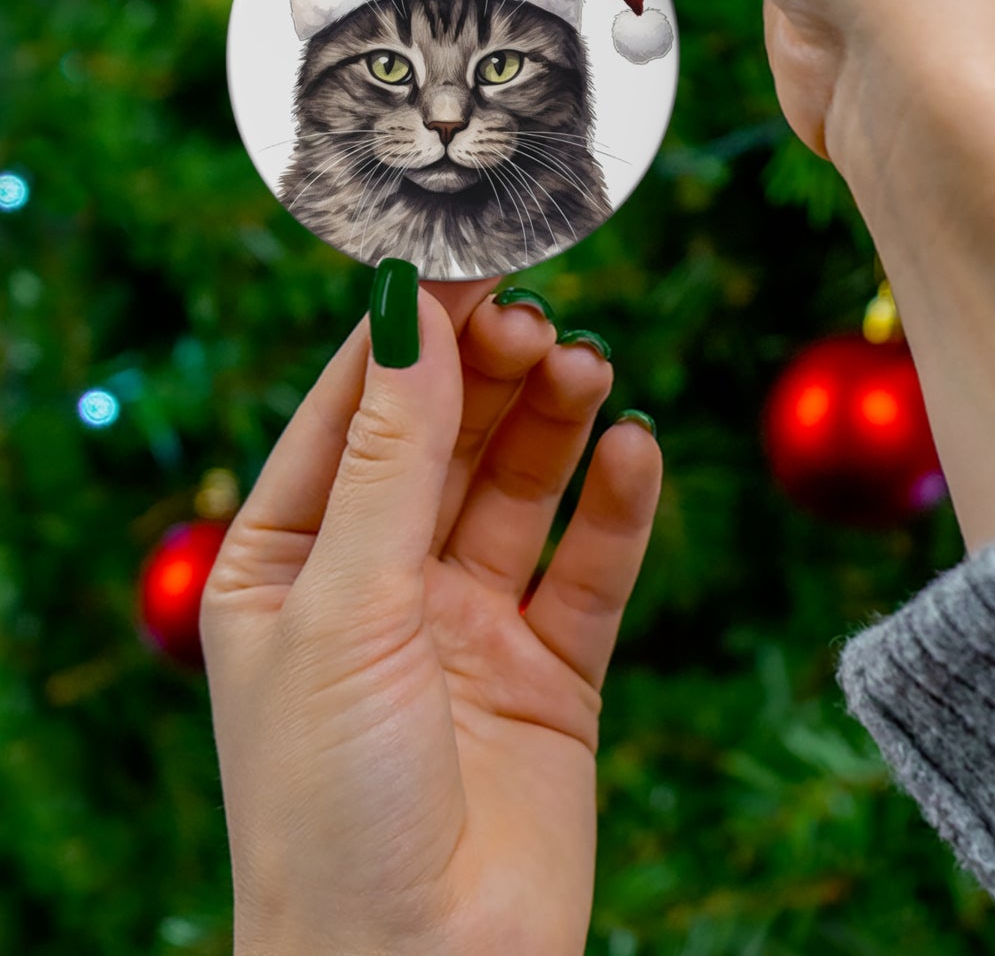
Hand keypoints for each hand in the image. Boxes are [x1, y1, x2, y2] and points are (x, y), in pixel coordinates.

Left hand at [201, 276, 661, 955]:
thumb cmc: (331, 804)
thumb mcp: (346, 606)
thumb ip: (391, 458)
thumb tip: (410, 314)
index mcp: (290, 563)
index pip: (353, 412)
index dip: (410, 334)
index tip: (468, 258)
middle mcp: (380, 583)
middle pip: (447, 438)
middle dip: (491, 372)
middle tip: (540, 317)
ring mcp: (469, 624)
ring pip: (522, 488)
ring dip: (556, 421)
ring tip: (588, 367)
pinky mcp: (552, 670)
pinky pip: (591, 566)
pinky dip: (617, 505)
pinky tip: (635, 449)